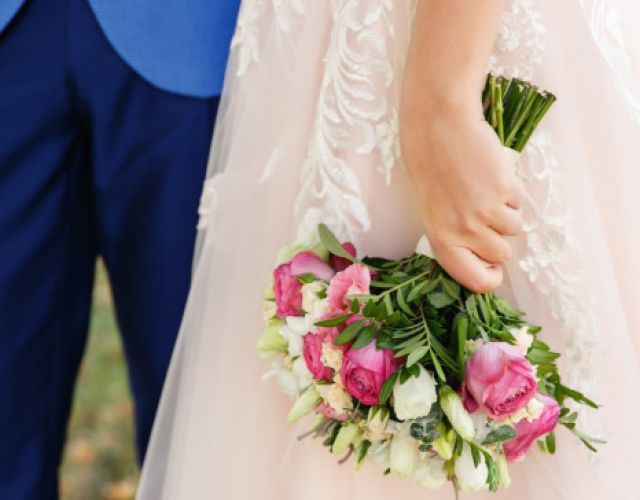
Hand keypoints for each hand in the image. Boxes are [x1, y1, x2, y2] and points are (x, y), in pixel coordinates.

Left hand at [401, 106, 524, 292]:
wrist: (438, 130)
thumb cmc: (433, 172)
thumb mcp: (435, 213)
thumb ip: (457, 239)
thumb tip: (488, 260)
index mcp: (442, 241)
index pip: (477, 281)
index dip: (490, 277)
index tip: (492, 267)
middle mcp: (464, 232)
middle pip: (502, 255)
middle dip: (498, 237)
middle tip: (482, 214)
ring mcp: (486, 212)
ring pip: (514, 229)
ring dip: (505, 213)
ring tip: (483, 191)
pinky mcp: (504, 191)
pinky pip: (520, 204)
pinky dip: (511, 193)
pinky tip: (490, 177)